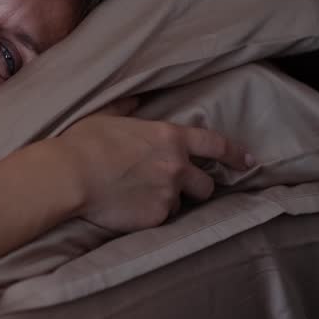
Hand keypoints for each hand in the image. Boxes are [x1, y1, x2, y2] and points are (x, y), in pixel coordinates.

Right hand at [56, 96, 254, 232]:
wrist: (69, 176)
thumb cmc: (84, 142)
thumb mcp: (107, 115)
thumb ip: (128, 108)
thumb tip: (136, 99)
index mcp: (170, 137)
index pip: (216, 145)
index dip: (235, 154)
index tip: (249, 162)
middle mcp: (177, 166)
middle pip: (206, 185)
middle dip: (195, 187)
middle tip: (175, 186)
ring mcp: (168, 194)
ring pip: (180, 205)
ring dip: (168, 201)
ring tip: (140, 197)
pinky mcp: (155, 218)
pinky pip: (160, 219)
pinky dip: (149, 215)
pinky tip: (129, 208)